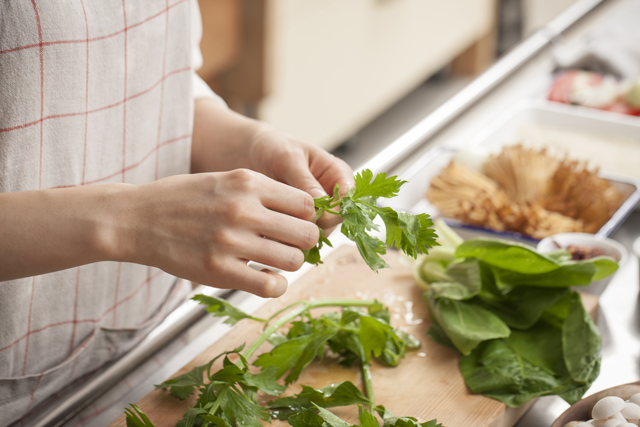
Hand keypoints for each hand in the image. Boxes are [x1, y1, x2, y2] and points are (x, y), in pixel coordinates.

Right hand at [118, 170, 318, 297]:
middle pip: (307, 233)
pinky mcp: (219, 270)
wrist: (137, 218)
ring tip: (273, 261)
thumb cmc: (183, 199)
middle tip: (289, 245)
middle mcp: (244, 209)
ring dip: (289, 264)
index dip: (307, 217)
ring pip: (294, 260)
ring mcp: (231, 241)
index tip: (297, 225)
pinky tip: (263, 278)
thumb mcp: (224, 180)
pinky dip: (275, 285)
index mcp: (248, 182)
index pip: (307, 203)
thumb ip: (262, 192)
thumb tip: (305, 212)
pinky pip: (271, 286)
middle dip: (304, 242)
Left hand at [247, 127, 354, 233]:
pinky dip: (293, 236)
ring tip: (279, 226)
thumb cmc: (275, 148)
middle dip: (316, 223)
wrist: (253, 154)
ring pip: (322, 230)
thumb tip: (321, 201)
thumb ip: (304, 180)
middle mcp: (334, 193)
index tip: (312, 213)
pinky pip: (306, 235)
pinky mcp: (305, 220)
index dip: (334, 209)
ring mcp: (321, 209)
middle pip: (337, 219)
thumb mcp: (288, 159)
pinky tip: (276, 231)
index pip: (348, 197)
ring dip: (303, 232)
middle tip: (290, 222)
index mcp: (338, 173)